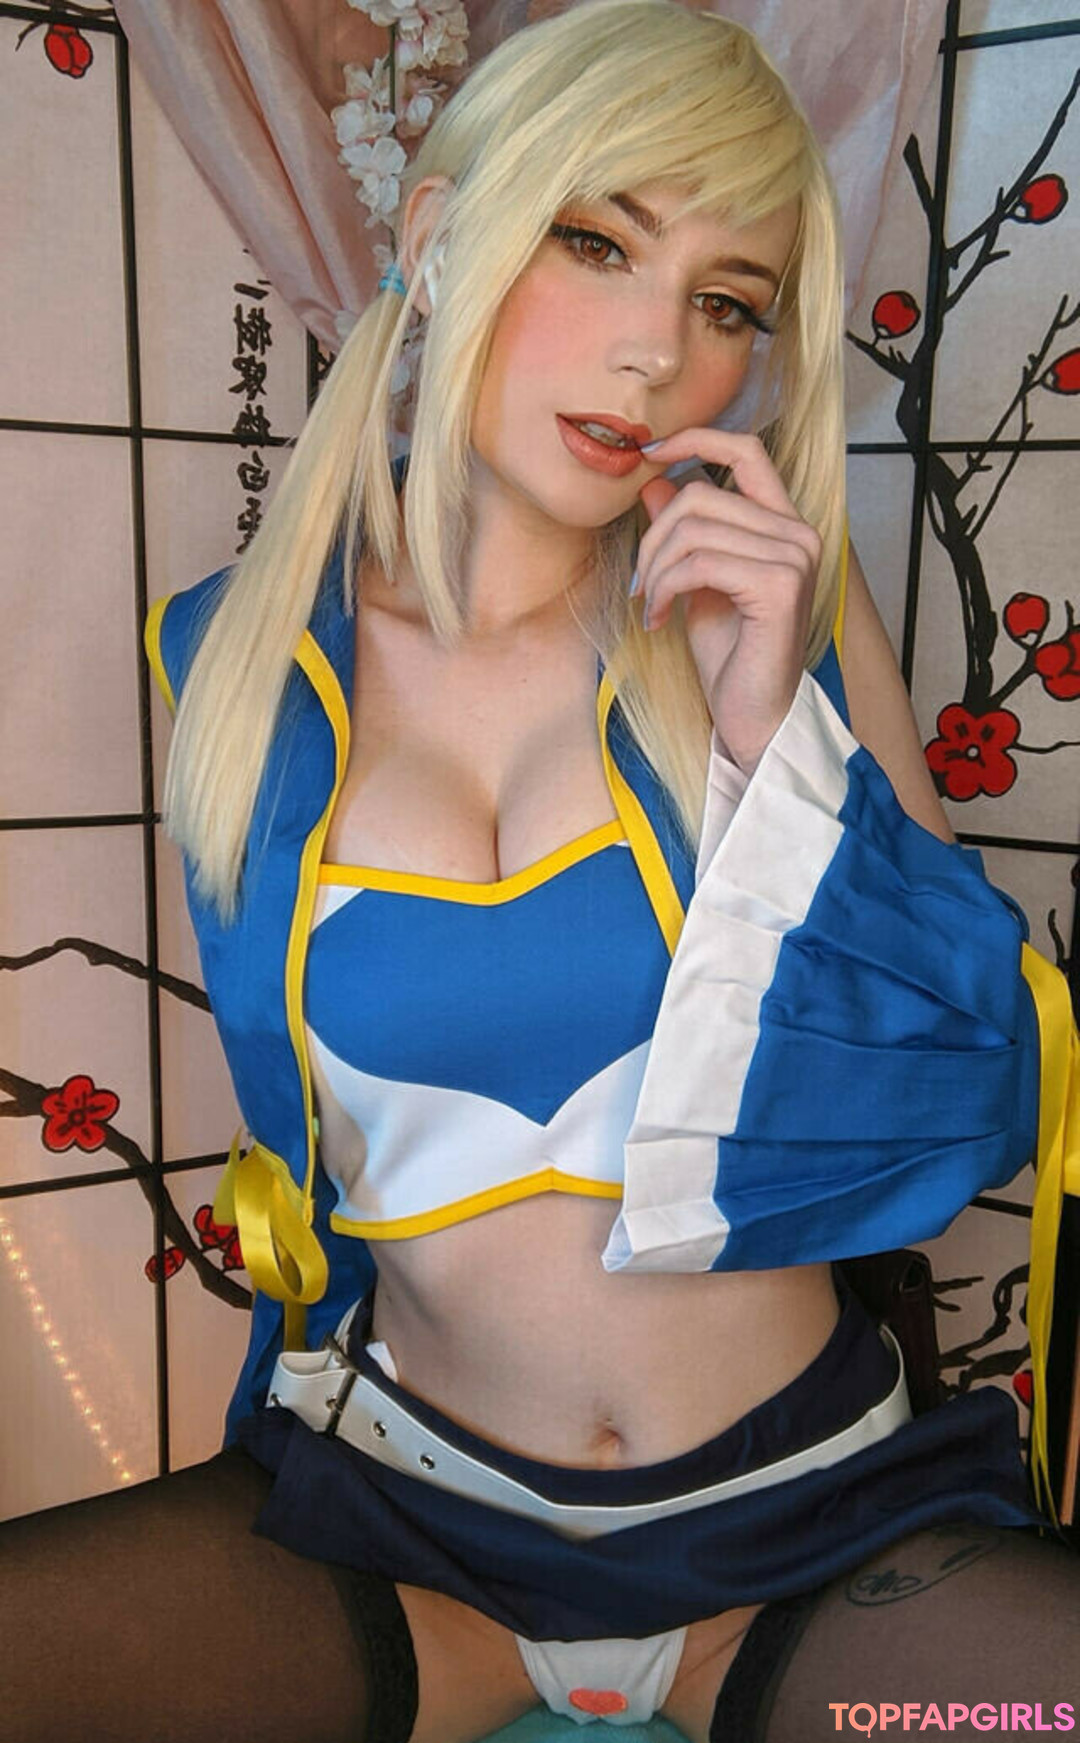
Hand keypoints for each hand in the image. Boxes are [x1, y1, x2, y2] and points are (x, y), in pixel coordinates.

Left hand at [634, 429, 821, 776]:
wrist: (752, 716)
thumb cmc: (730, 656)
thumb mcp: (695, 583)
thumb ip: (683, 532)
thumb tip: (652, 483)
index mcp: (784, 525)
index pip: (746, 451)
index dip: (696, 439)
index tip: (649, 455)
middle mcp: (799, 534)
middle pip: (700, 495)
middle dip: (652, 539)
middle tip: (637, 584)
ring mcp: (795, 558)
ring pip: (694, 529)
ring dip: (654, 570)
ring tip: (647, 605)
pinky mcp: (780, 587)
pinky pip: (699, 563)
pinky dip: (664, 589)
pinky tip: (656, 619)